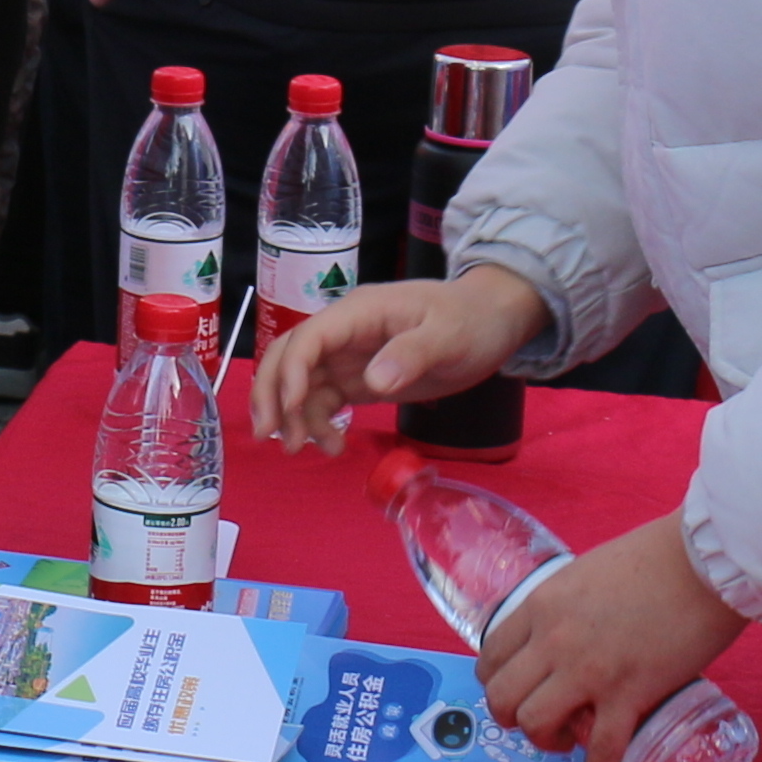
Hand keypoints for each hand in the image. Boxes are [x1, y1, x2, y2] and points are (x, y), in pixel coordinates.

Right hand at [250, 264, 544, 447]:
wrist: (492, 322)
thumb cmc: (472, 320)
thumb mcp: (450, 335)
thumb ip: (413, 353)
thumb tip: (374, 381)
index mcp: (360, 312)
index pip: (310, 336)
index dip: (292, 370)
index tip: (291, 407)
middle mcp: (346, 332)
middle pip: (290, 356)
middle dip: (272, 393)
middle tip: (269, 435)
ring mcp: (350, 355)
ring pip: (302, 382)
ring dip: (292, 414)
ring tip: (300, 449)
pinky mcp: (360, 378)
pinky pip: (325, 399)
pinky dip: (318, 422)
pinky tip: (332, 446)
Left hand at [479, 514, 748, 761]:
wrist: (702, 562)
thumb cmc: (653, 558)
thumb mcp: (587, 573)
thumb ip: (568, 604)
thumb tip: (571, 627)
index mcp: (542, 605)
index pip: (491, 656)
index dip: (497, 681)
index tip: (517, 690)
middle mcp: (554, 640)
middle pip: (502, 696)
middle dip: (512, 717)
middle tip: (539, 719)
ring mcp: (589, 670)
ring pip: (535, 723)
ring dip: (547, 740)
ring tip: (570, 738)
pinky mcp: (629, 694)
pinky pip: (601, 748)